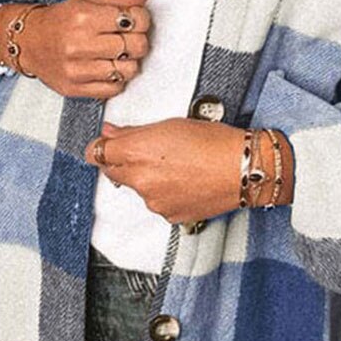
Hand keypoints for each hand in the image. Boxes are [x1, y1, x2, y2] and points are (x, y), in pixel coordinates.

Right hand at [0, 0, 152, 96]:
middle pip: (136, 46)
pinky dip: (117, 80)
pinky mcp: (75, 88)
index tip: (135, 19)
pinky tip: (108, 68)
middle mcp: (79, 44)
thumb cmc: (59, 21)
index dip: (142, 18)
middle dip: (139, 40)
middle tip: (129, 37)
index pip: (135, 19)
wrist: (27, 42)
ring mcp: (76, 69)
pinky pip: (114, 89)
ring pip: (129, 70)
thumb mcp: (87, 3)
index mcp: (84, 17)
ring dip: (129, 62)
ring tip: (119, 54)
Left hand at [84, 118, 247, 223]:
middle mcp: (140, 180)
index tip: (106, 144)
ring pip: (138, 189)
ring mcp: (153, 201)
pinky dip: (165, 194)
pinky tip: (185, 181)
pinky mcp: (169, 216)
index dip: (101, 147)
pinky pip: (157, 203)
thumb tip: (110, 133)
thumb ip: (133, 132)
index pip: (97, 153)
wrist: (243, 168)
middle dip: (123, 163)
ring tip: (177, 167)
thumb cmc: (213, 141)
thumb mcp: (170, 125)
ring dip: (147, 179)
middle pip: (113, 173)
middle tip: (147, 152)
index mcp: (136, 153)